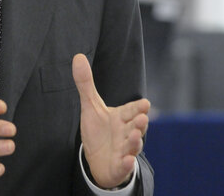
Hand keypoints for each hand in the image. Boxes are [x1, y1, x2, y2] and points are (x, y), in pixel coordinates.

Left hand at [72, 54, 149, 188]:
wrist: (97, 159)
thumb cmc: (98, 130)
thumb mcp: (90, 105)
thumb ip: (86, 83)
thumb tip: (77, 56)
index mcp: (122, 117)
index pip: (132, 109)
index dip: (138, 107)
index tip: (145, 103)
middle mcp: (126, 132)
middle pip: (136, 126)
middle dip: (140, 123)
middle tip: (143, 118)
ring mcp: (124, 150)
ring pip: (132, 145)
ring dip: (135, 141)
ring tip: (134, 136)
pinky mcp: (118, 166)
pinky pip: (123, 166)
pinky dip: (126, 164)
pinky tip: (126, 160)